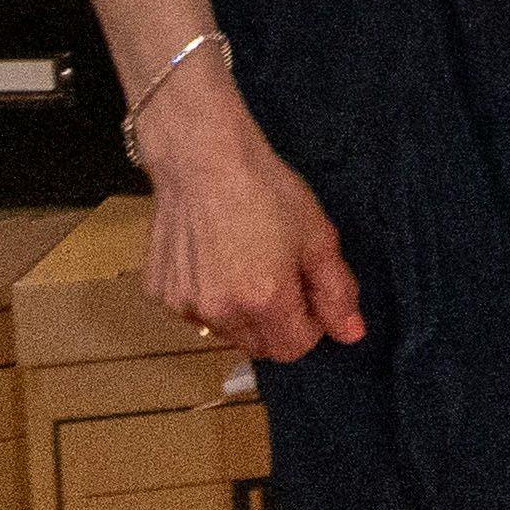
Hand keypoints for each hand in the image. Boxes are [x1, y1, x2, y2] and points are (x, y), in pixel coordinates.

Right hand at [140, 91, 368, 367]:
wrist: (201, 160)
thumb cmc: (267, 192)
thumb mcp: (318, 237)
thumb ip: (337, 292)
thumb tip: (351, 335)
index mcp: (265, 302)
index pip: (295, 348)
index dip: (310, 325)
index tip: (309, 294)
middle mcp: (221, 313)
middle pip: (260, 346)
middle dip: (278, 324)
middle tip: (280, 278)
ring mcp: (184, 305)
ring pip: (226, 332)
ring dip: (242, 315)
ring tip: (245, 266)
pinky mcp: (158, 292)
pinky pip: (193, 312)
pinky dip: (208, 298)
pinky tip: (212, 260)